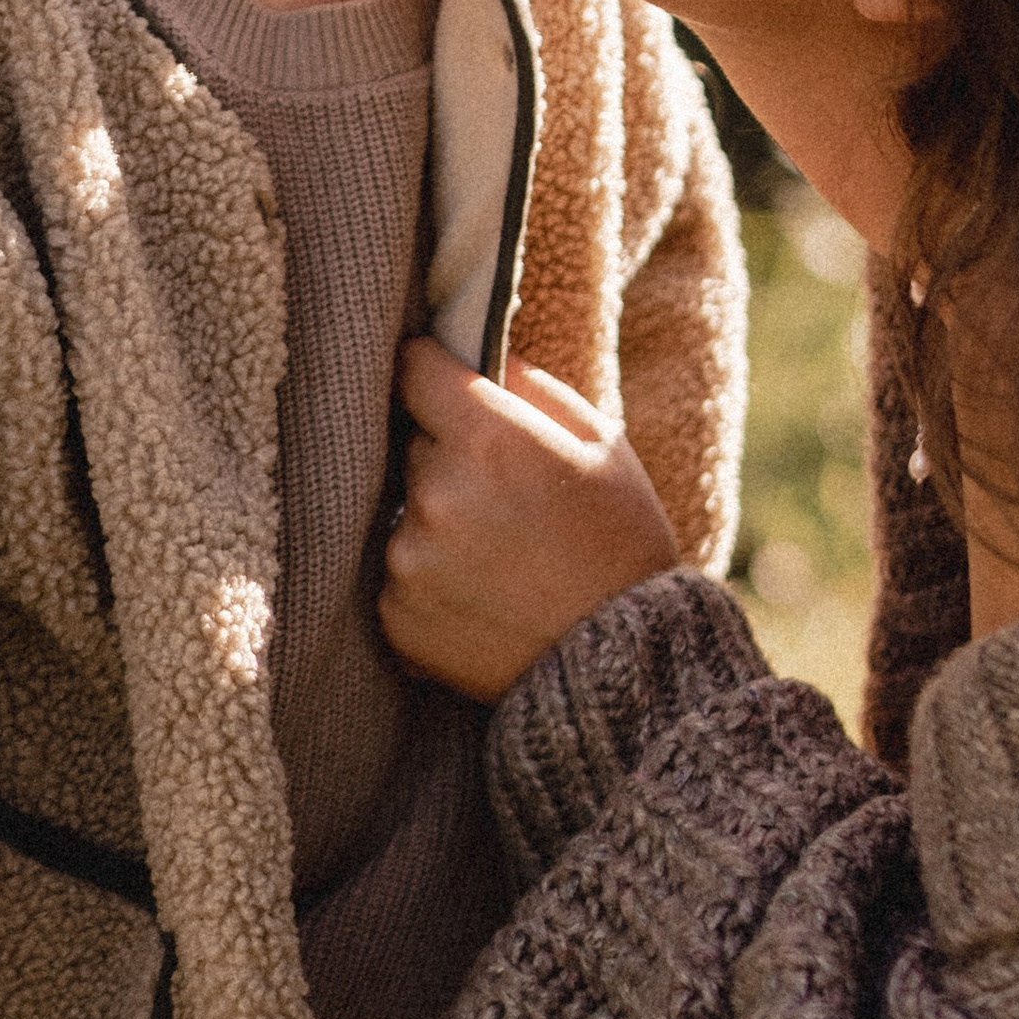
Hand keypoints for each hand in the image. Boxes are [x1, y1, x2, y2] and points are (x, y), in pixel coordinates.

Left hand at [383, 337, 681, 700]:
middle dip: (447, 456)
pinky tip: (485, 593)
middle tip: (505, 495)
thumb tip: (471, 353)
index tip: (443, 386)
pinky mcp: (395, 616)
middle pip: (412, 445)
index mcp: (487, 437)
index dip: (432, 373)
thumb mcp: (600, 441)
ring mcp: (409, 560)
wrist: (623, 665)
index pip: (412, 368)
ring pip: (405, 511)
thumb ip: (528, 384)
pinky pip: (399, 571)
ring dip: (438, 520)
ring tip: (501, 554)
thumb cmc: (621, 541)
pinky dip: (432, 577)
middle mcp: (436, 494)